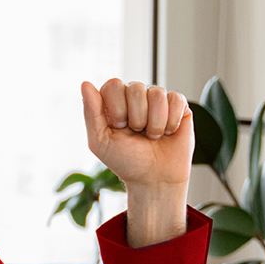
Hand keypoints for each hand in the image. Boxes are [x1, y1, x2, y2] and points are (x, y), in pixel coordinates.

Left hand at [80, 80, 193, 246]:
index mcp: (114, 101)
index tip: (119, 128)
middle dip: (136, 118)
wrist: (155, 180)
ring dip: (155, 123)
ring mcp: (158, 99)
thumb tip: (85, 83)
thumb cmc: (126, 162)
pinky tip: (168, 132)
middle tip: (137, 134)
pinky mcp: (179, 105)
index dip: (117, 109)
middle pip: (135, 87)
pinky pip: (176, 99)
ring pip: (157, 93)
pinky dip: (171, 122)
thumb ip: (91, 112)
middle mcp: (135, 96)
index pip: (113, 84)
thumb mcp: (100, 141)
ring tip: (153, 136)